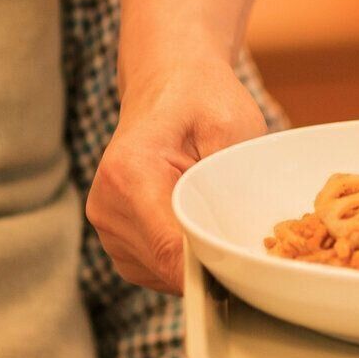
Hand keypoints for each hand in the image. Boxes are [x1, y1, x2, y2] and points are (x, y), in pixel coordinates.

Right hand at [89, 49, 268, 291]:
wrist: (169, 83)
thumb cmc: (203, 99)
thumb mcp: (231, 129)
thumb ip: (227, 186)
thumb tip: (235, 245)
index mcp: (129, 175)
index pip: (171, 251)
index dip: (215, 268)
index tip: (251, 273)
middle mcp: (106, 205)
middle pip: (167, 268)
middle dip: (212, 263)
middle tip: (252, 245)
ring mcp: (106, 226)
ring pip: (162, 274)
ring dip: (197, 261)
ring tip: (219, 218)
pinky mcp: (116, 239)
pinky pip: (157, 269)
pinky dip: (183, 258)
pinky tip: (200, 224)